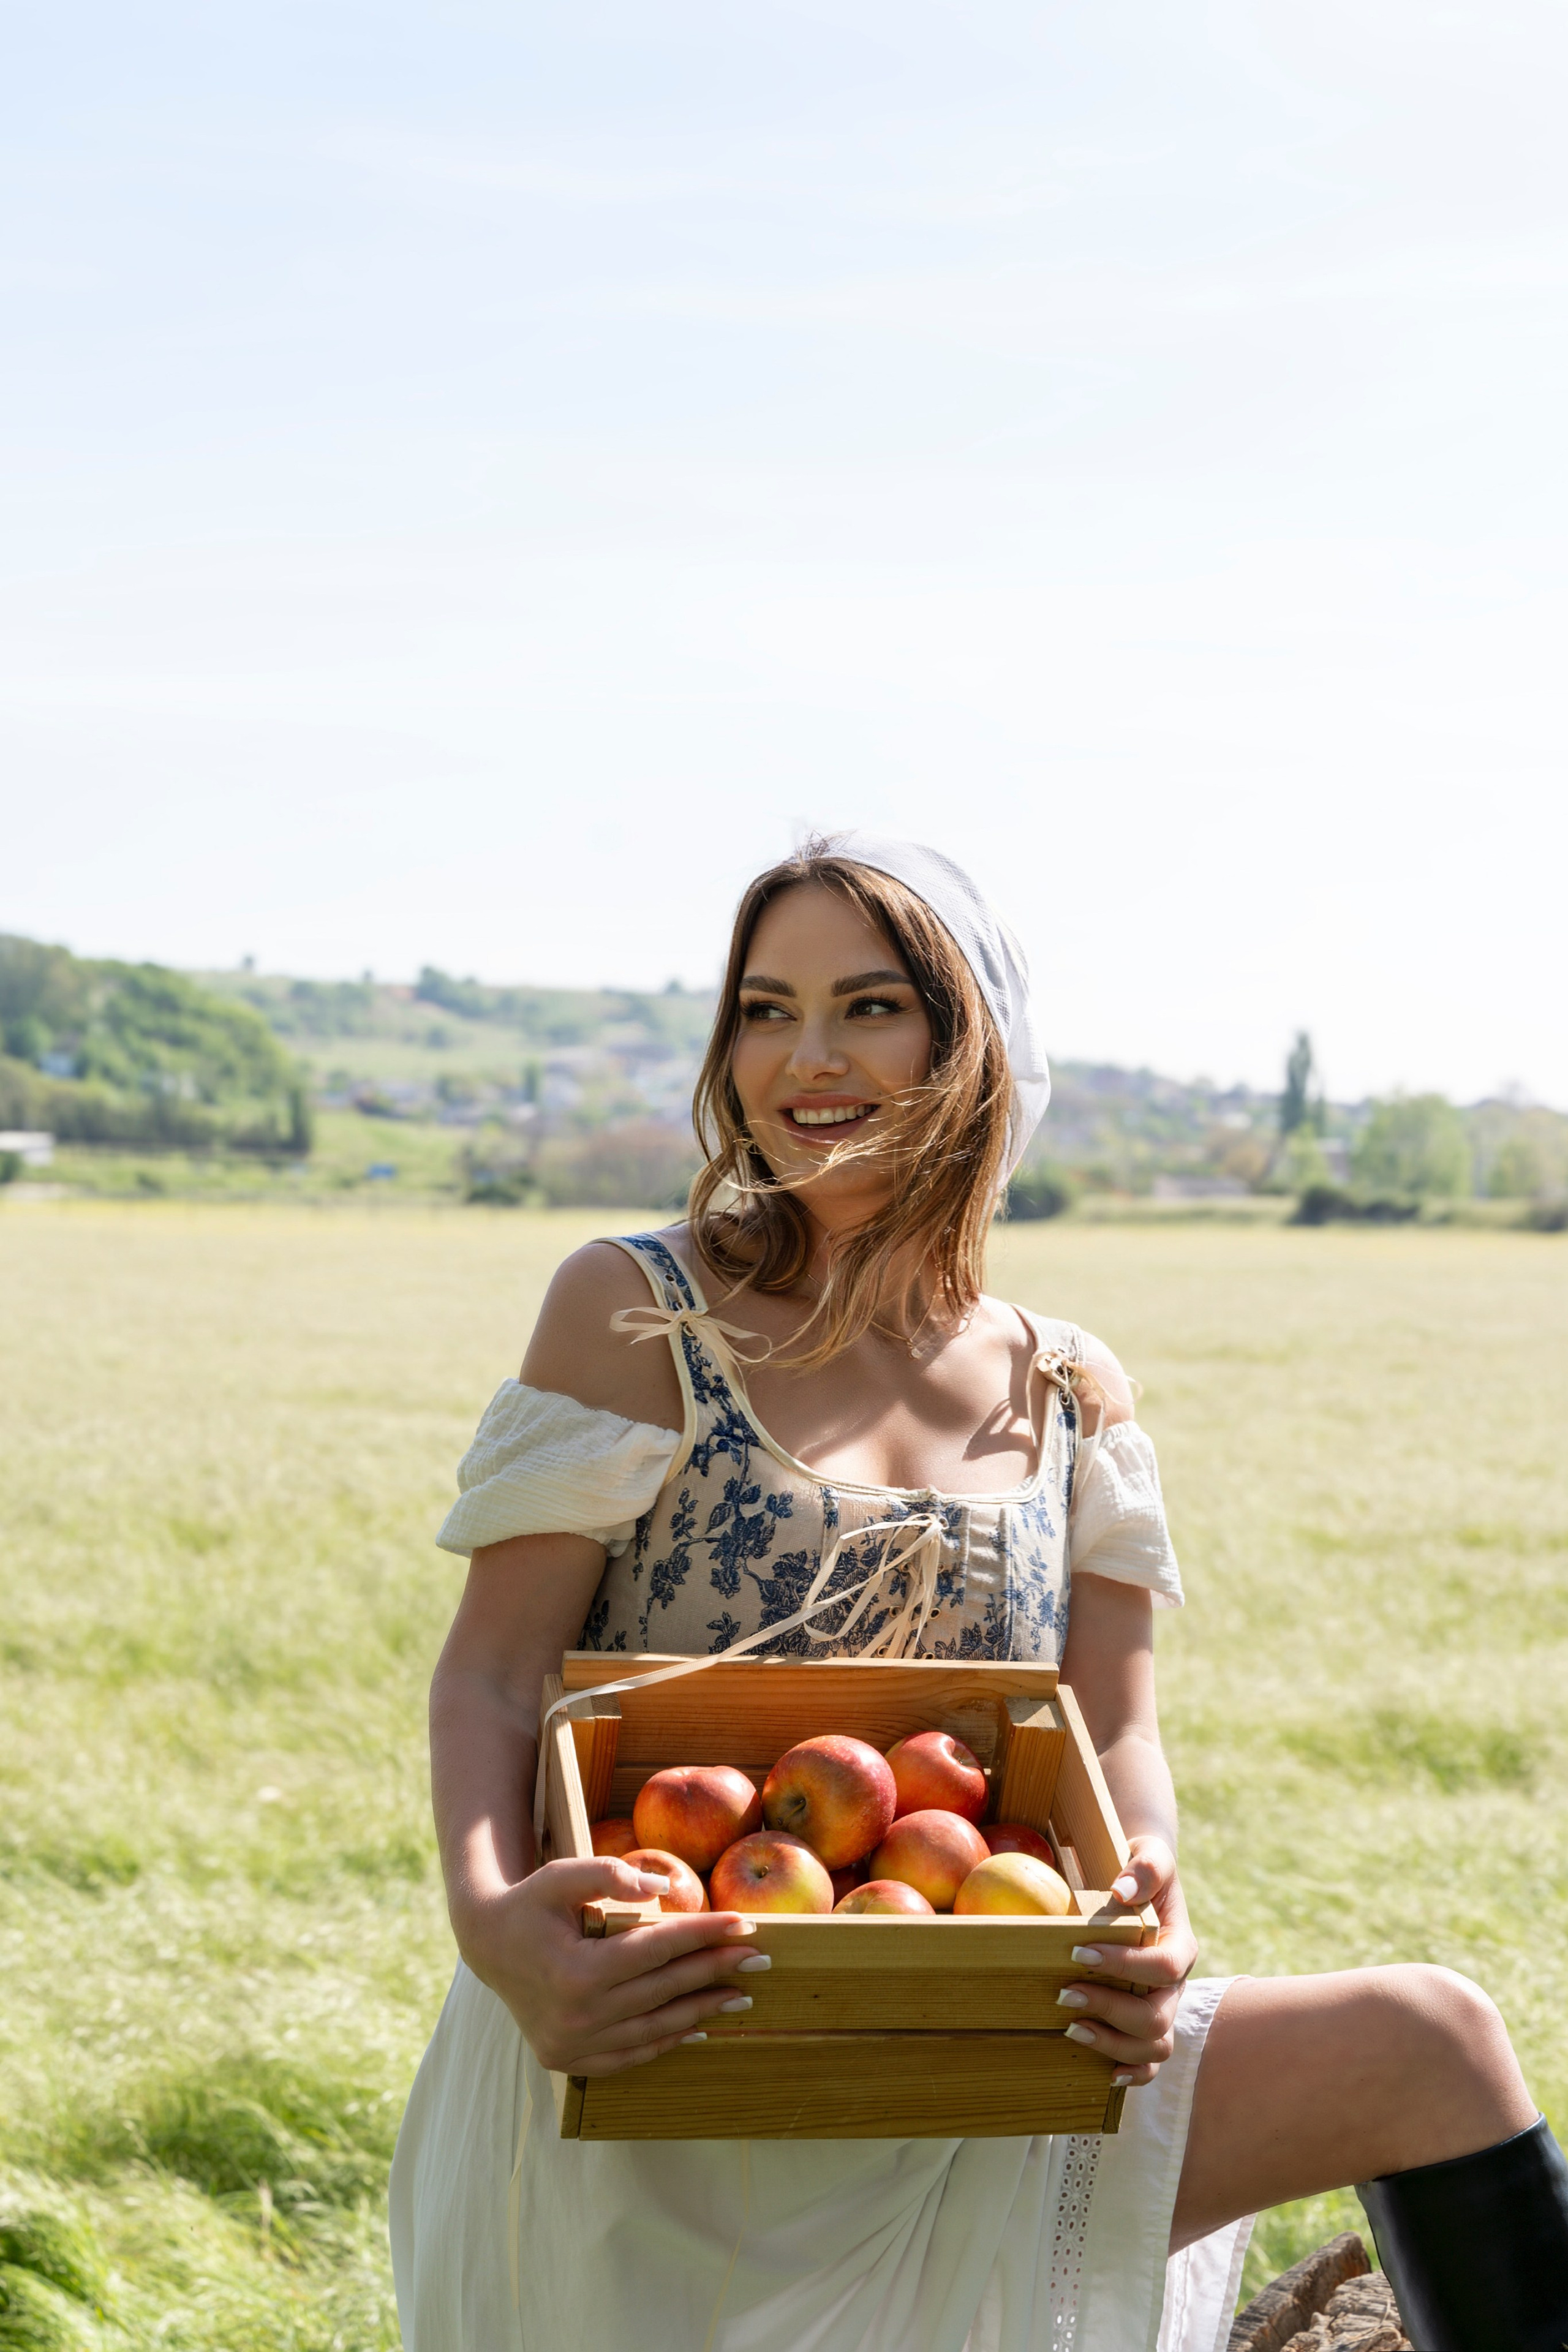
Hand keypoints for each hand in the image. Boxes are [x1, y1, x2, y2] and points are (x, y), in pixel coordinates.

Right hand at [457, 1855, 766, 2076]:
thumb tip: (664, 1886)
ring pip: (655, 2028)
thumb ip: (609, 1874)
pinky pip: (631, 2055)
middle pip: (664, 1989)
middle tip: (760, 1958)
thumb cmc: (531, 1904)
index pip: (659, 1949)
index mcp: (577, 1971)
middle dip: (717, 1970)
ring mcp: (574, 2044)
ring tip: (742, 1995)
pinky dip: (667, 2041)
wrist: (487, 1946)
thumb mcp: (562, 1875)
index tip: (746, 1925)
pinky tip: (698, 2027)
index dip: (706, 1934)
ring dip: (702, 2010)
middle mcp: (578, 2015)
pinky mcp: (571, 2060)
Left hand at [1055, 1836, 1196, 2088]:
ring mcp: (1163, 2007)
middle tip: (1063, 1992)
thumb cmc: (1140, 1868)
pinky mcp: (1147, 2024)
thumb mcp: (1148, 1852)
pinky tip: (1105, 2071)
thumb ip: (1145, 1867)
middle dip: (1109, 2009)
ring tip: (1071, 2028)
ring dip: (1113, 2044)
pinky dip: (1133, 2072)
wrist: (1139, 1884)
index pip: (1164, 1966)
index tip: (1079, 1952)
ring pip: (1156, 2046)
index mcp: (1180, 1945)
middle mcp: (1176, 1984)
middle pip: (1157, 2015)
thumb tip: (1121, 1892)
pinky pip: (1151, 2062)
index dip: (1125, 1966)